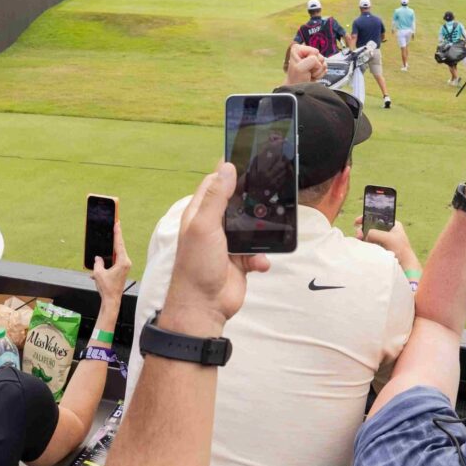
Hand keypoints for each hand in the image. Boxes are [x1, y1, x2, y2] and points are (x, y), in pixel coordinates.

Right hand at [91, 221, 131, 307]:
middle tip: (115, 225)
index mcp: (123, 262)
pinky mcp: (122, 270)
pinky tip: (103, 256)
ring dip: (112, 248)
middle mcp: (126, 263)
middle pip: (120, 247)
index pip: (119, 244)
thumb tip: (98, 258)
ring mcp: (125, 266)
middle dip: (116, 237)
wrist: (112, 300)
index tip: (117, 223)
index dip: (117, 233)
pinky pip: (115, 260)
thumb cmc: (107, 288)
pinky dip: (109, 258)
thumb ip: (98, 263)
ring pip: (117, 253)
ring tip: (110, 237)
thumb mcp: (99, 273)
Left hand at [164, 162, 270, 332]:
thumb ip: (217, 197)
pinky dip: (262, 256)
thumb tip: (227, 167)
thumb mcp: (204, 225)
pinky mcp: (241, 260)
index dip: (229, 171)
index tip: (248, 159)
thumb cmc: (196, 265)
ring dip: (261, 232)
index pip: (215, 183)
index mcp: (200, 213)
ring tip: (267, 232)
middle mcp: (214, 225)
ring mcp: (228, 243)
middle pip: (238, 203)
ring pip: (252, 227)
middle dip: (253, 201)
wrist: (204, 306)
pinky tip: (259, 263)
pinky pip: (258, 251)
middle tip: (270, 193)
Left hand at [285, 43, 326, 83]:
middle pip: (320, 56)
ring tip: (309, 74)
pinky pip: (325, 67)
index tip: (304, 67)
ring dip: (318, 71)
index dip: (312, 61)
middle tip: (307, 72)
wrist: (299, 90)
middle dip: (315, 67)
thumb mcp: (300, 68)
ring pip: (323, 62)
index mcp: (298, 48)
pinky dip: (320, 73)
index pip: (315, 51)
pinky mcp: (317, 65)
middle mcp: (305, 51)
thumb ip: (311, 60)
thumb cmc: (297, 79)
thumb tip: (320, 61)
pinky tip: (313, 76)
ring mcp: (312, 58)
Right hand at [355, 215, 417, 258]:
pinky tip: (362, 245)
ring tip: (359, 240)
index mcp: (392, 224)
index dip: (366, 217)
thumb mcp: (388, 238)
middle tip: (358, 235)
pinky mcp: (380, 247)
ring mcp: (383, 239)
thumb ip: (375, 233)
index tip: (357, 221)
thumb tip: (365, 234)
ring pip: (369, 235)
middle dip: (363, 229)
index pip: (377, 216)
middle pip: (371, 226)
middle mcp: (387, 230)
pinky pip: (370, 242)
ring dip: (362, 237)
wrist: (405, 264)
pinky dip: (365, 243)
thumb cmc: (400, 249)